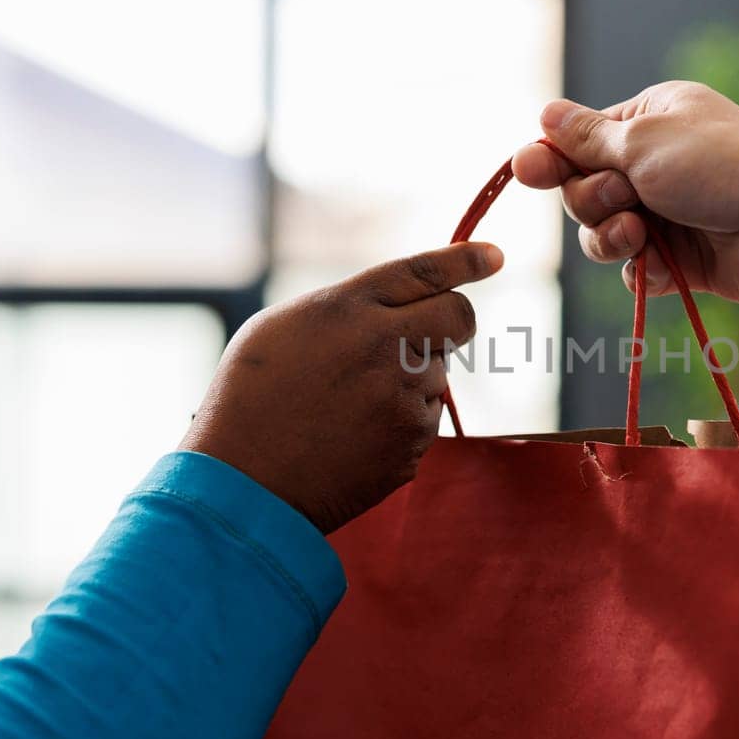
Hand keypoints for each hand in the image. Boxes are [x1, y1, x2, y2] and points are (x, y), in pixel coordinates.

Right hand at [180, 243, 502, 532]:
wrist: (244, 483)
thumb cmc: (252, 398)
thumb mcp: (284, 327)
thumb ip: (349, 308)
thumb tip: (404, 306)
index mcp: (347, 309)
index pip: (425, 272)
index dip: (466, 260)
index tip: (494, 255)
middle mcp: (384, 348)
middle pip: (458, 318)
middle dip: (452, 319)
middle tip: (427, 332)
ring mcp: (403, 400)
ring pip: (438, 373)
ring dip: (412, 379)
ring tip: (352, 402)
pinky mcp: (412, 445)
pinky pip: (424, 420)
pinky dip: (401, 423)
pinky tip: (356, 435)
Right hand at [510, 81, 738, 303]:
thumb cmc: (722, 165)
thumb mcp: (644, 141)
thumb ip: (588, 138)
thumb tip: (546, 114)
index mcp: (649, 120)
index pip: (581, 141)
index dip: (553, 159)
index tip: (528, 170)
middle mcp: (656, 165)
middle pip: (584, 190)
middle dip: (593, 199)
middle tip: (625, 197)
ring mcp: (669, 215)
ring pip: (603, 235)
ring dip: (610, 237)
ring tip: (639, 236)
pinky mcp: (682, 262)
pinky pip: (635, 272)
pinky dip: (640, 271)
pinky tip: (660, 266)